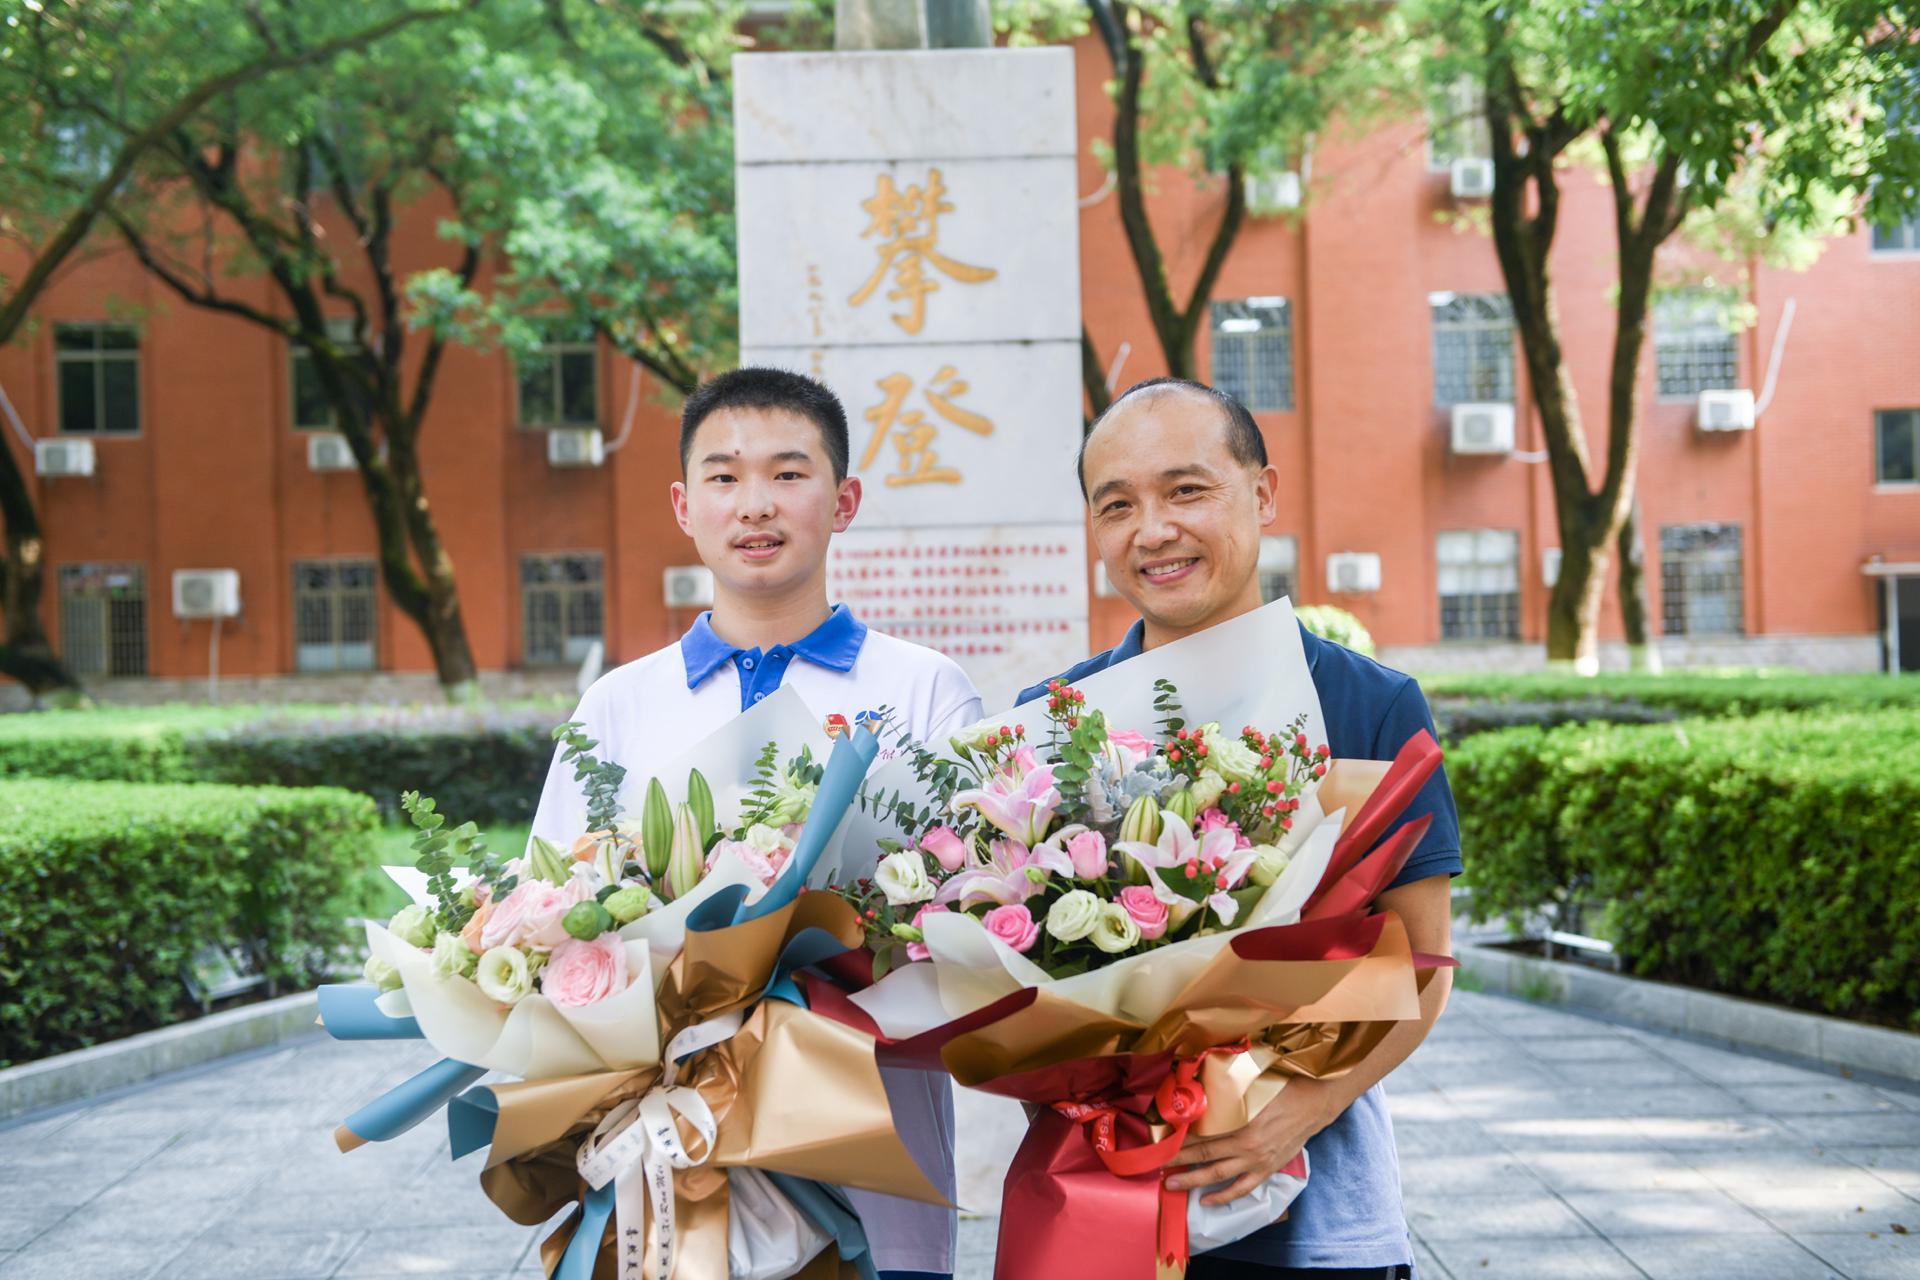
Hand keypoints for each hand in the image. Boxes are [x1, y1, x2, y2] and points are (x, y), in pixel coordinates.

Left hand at [1162, 1079, 1340, 1205]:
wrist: (1314, 1104)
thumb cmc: (1282, 1088)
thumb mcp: (1250, 1084)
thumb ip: (1225, 1090)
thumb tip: (1198, 1084)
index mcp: (1239, 1120)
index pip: (1200, 1132)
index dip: (1178, 1137)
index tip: (1160, 1139)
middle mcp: (1245, 1145)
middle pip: (1203, 1154)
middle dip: (1177, 1159)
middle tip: (1155, 1164)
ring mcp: (1256, 1160)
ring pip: (1217, 1175)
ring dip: (1193, 1180)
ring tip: (1171, 1184)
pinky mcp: (1267, 1170)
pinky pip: (1241, 1189)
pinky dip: (1223, 1197)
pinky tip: (1206, 1201)